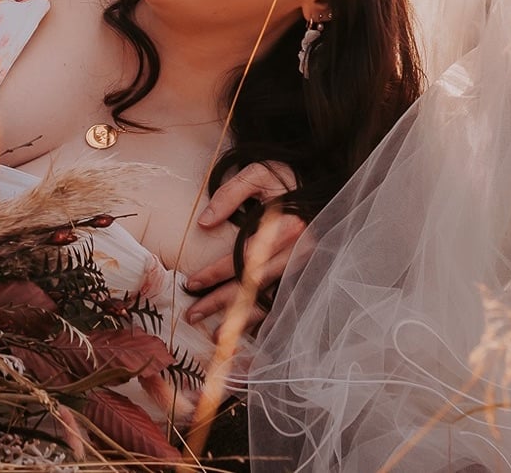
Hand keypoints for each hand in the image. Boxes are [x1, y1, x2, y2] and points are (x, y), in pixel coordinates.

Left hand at [185, 162, 303, 326]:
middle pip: (254, 283)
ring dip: (242, 318)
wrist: (320, 179)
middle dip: (222, 302)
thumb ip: (229, 194)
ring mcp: (305, 264)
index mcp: (286, 227)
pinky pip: (282, 298)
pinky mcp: (306, 271)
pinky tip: (245, 330)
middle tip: (192, 314)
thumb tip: (203, 223)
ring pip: (269, 297)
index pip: (244, 256)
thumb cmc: (284, 176)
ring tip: (216, 335)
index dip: (216, 272)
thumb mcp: (257, 174)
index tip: (190, 283)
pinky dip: (263, 317)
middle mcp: (299, 250)